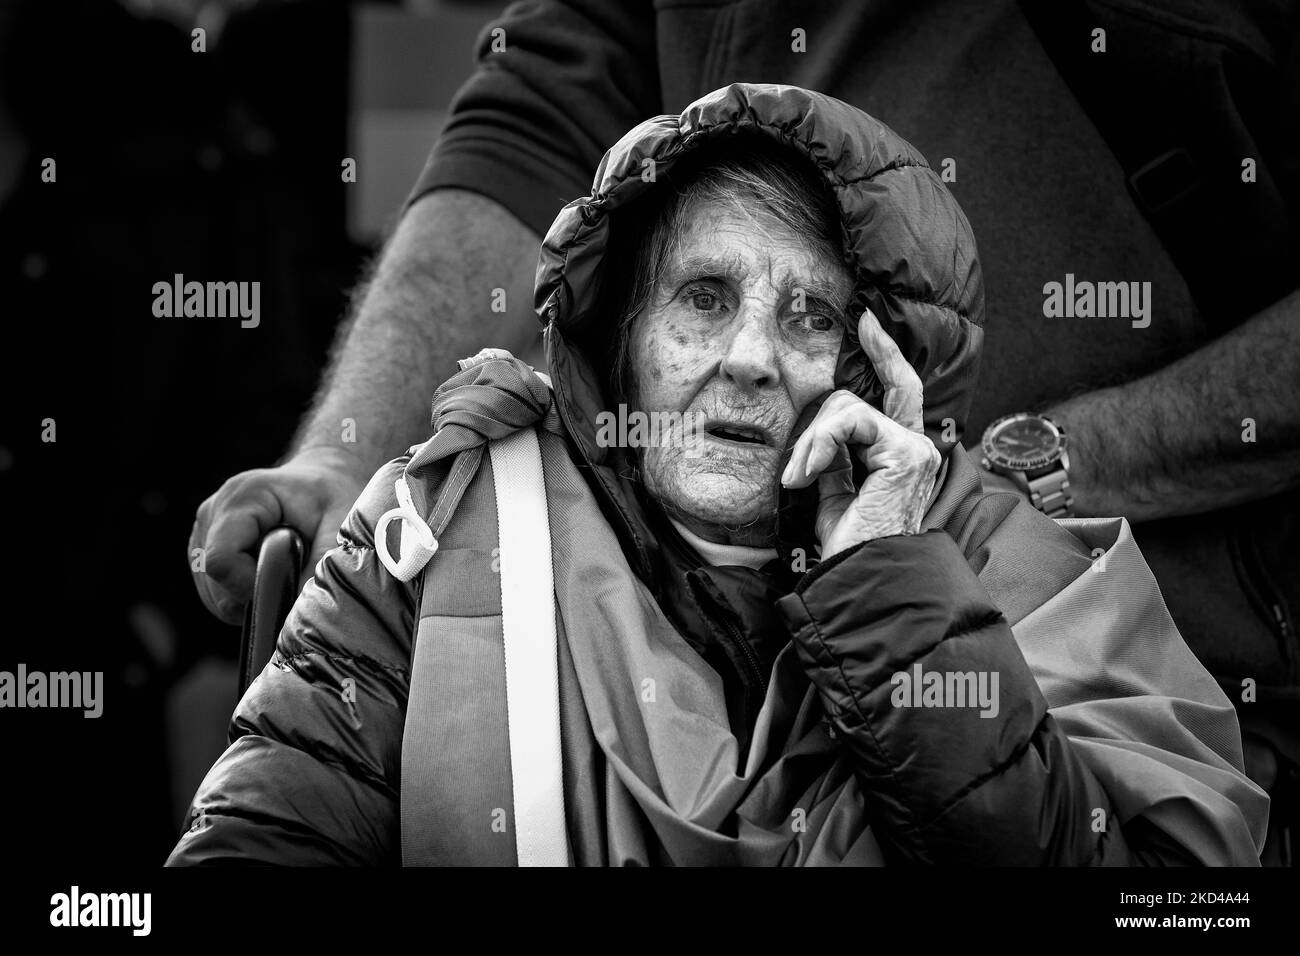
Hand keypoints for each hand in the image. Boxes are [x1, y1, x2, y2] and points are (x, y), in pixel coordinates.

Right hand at [189, 446, 371, 623]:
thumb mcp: (338, 528)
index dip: (250, 585)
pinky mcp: (204, 549)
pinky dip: (243, 596)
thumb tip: (298, 613)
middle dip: (254, 594)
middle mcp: (213, 513)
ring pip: (213, 594)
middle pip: (213, 583)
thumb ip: (319, 567)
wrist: (322, 483)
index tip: (285, 582)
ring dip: (249, 597)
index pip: (221, 561)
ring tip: (284, 571)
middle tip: (292, 575)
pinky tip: (270, 576)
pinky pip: (216, 594)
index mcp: (242, 498)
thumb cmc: (333, 500)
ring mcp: (203, 532)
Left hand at [781, 308, 940, 557]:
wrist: (861, 576)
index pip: (898, 391)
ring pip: (848, 409)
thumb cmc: (849, 545)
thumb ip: (834, 457)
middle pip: (866, 395)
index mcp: (902, 454)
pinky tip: (808, 475)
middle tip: (807, 450)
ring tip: (800, 479)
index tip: (867, 324)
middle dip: (830, 410)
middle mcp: (917, 447)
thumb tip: (819, 434)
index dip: (885, 354)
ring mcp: (916, 448)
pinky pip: (850, 422)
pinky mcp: (906, 452)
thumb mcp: (834, 493)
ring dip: (813, 442)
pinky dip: (821, 443)